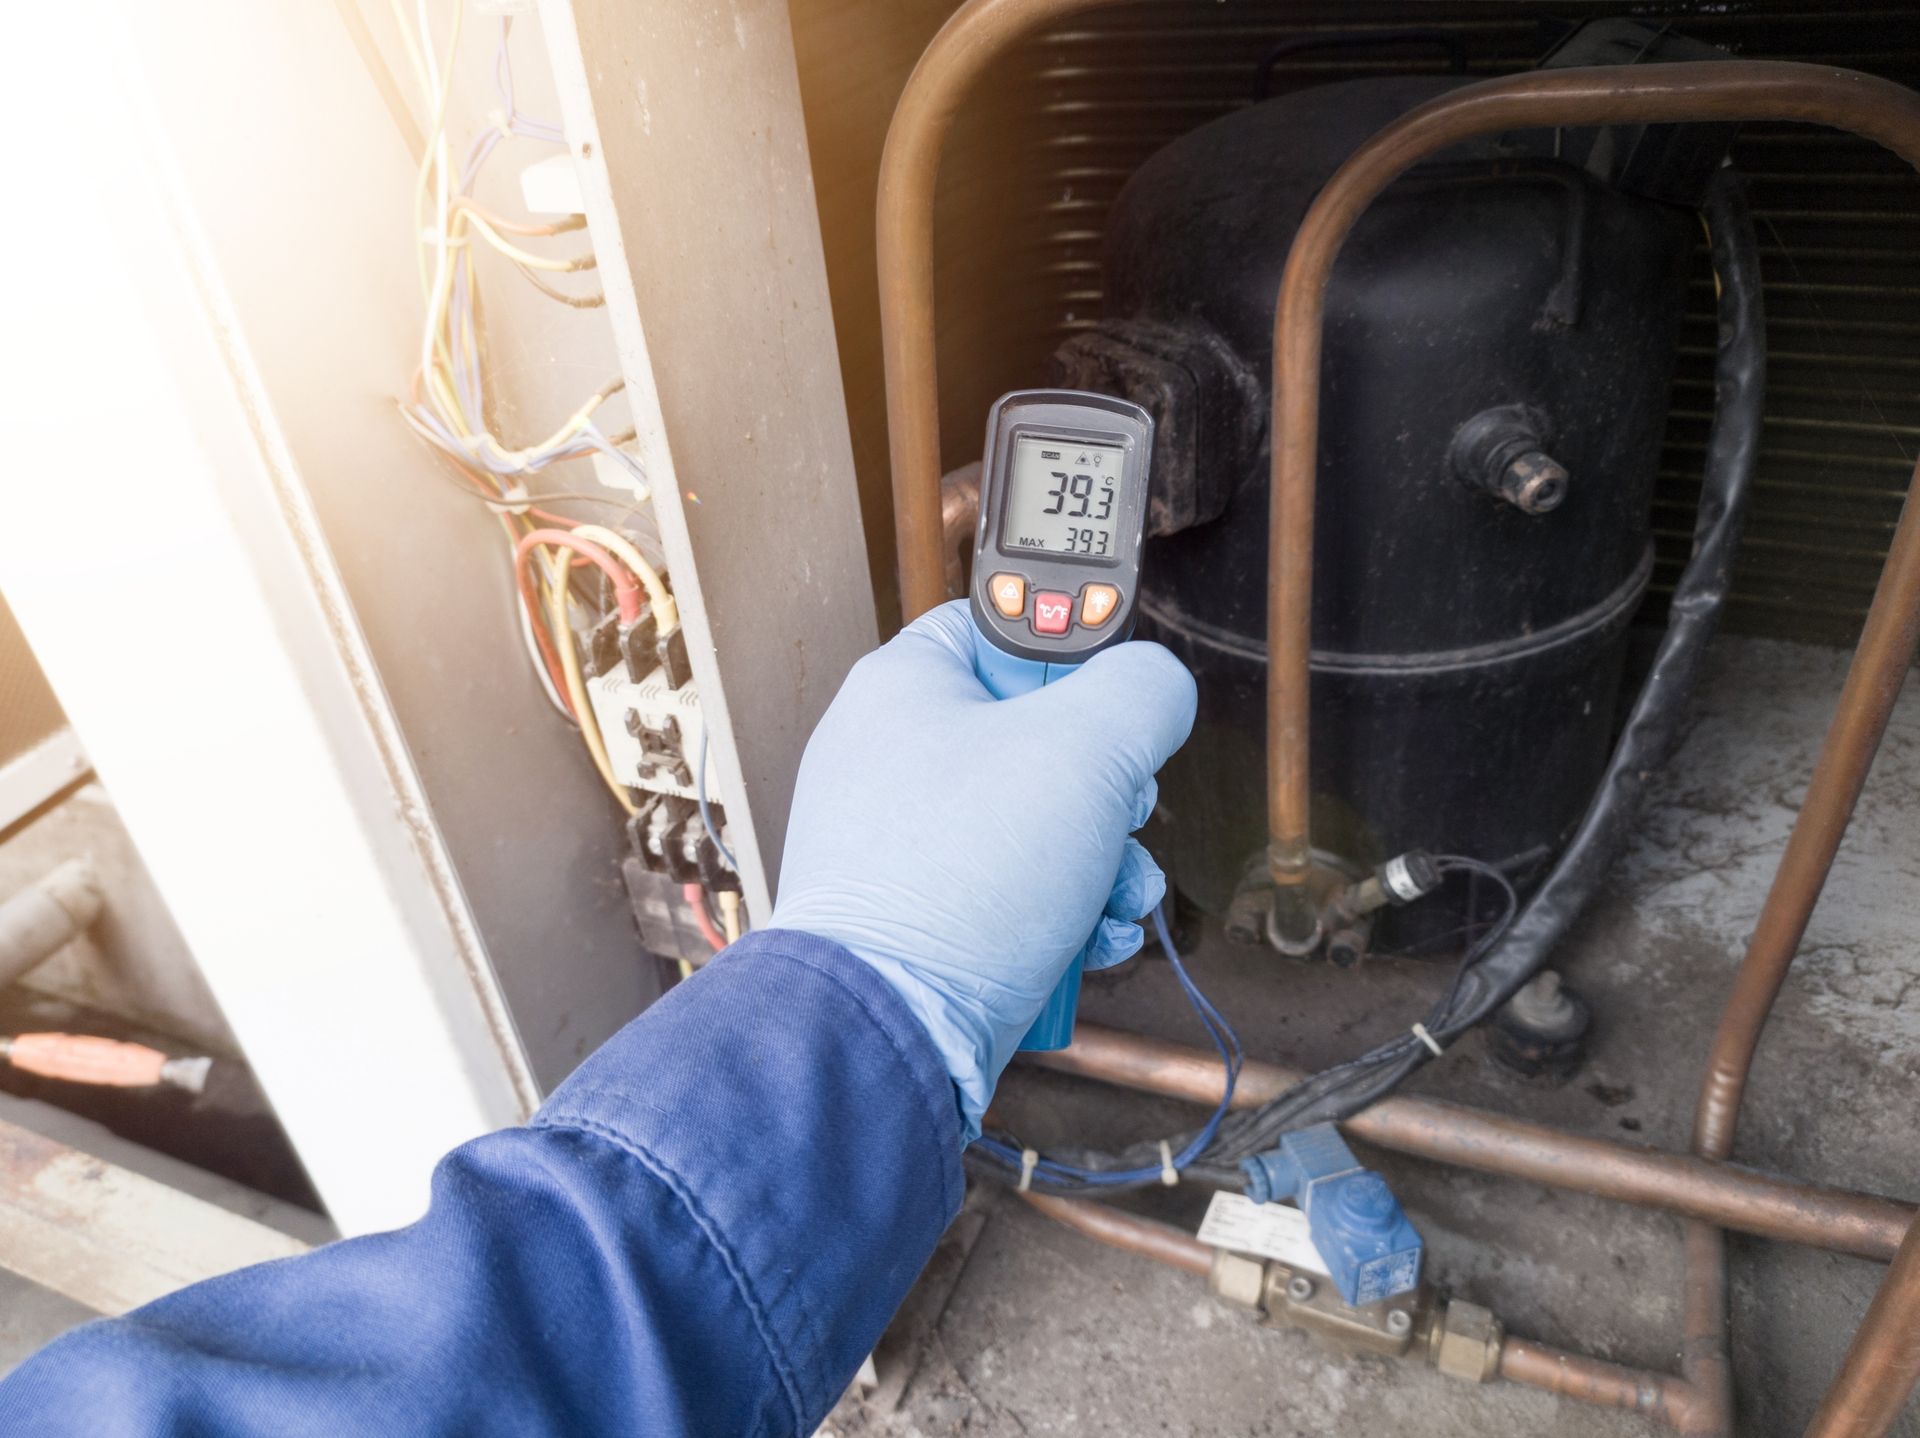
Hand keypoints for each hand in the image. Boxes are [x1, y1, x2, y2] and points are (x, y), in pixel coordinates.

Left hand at [770, 600, 1196, 1137]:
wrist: (890, 1028)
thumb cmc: (960, 880)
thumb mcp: (1085, 748)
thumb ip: (1140, 690)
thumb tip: (1156, 687)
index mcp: (907, 685)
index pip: (1005, 624)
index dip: (1076, 655)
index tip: (1115, 696)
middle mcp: (893, 755)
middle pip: (1039, 736)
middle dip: (1109, 789)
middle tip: (1117, 813)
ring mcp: (903, 841)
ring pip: (1039, 825)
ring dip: (1104, 863)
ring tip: (1115, 896)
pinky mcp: (921, 915)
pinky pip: (1012, 892)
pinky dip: (1064, 916)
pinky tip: (1088, 941)